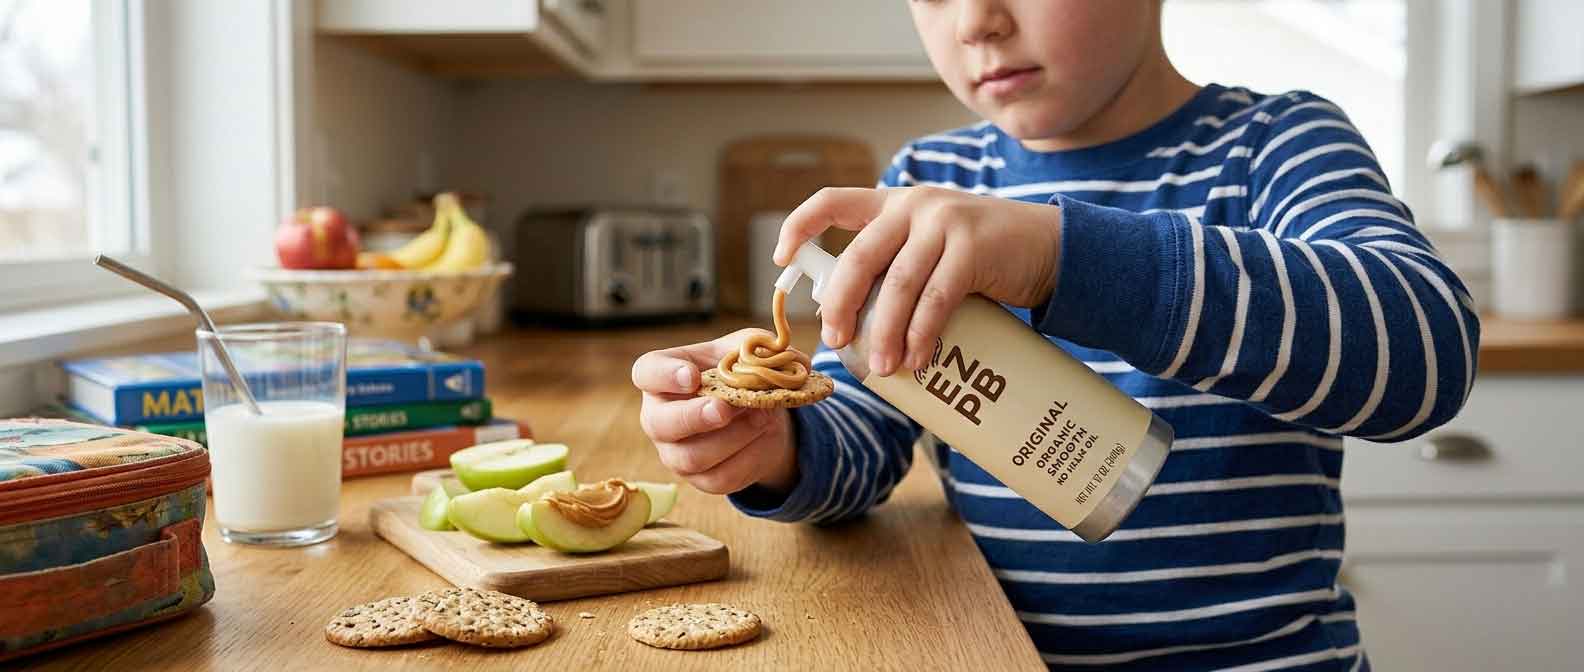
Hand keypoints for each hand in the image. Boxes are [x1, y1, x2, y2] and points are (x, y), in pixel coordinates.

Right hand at [631, 329, 798, 494]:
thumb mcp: (751, 352)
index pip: (646, 373)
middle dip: (694, 417)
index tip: (692, 376)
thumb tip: (796, 362)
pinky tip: (763, 435)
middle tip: (724, 409)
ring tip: (761, 415)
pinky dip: (748, 456)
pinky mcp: (701, 479)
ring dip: (733, 437)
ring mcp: (675, 453)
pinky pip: (720, 477)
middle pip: (659, 424)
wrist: (759, 413)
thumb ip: (767, 350)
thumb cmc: (740, 374)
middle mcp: (659, 417)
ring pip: (693, 457)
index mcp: (662, 376)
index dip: (665, 375)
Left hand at [774, 186, 1062, 376]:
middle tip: (836, 341)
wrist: (1051, 246)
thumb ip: (898, 265)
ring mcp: (945, 222)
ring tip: (882, 366)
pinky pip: (936, 298)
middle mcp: (914, 204)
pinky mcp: (973, 247)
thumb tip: (853, 322)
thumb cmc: (983, 258)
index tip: (780, 261)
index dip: (799, 227)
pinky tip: (918, 359)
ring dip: (885, 331)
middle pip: (859, 256)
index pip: (832, 202)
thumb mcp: (932, 248)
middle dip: (842, 304)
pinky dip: (923, 334)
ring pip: (898, 284)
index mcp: (894, 203)